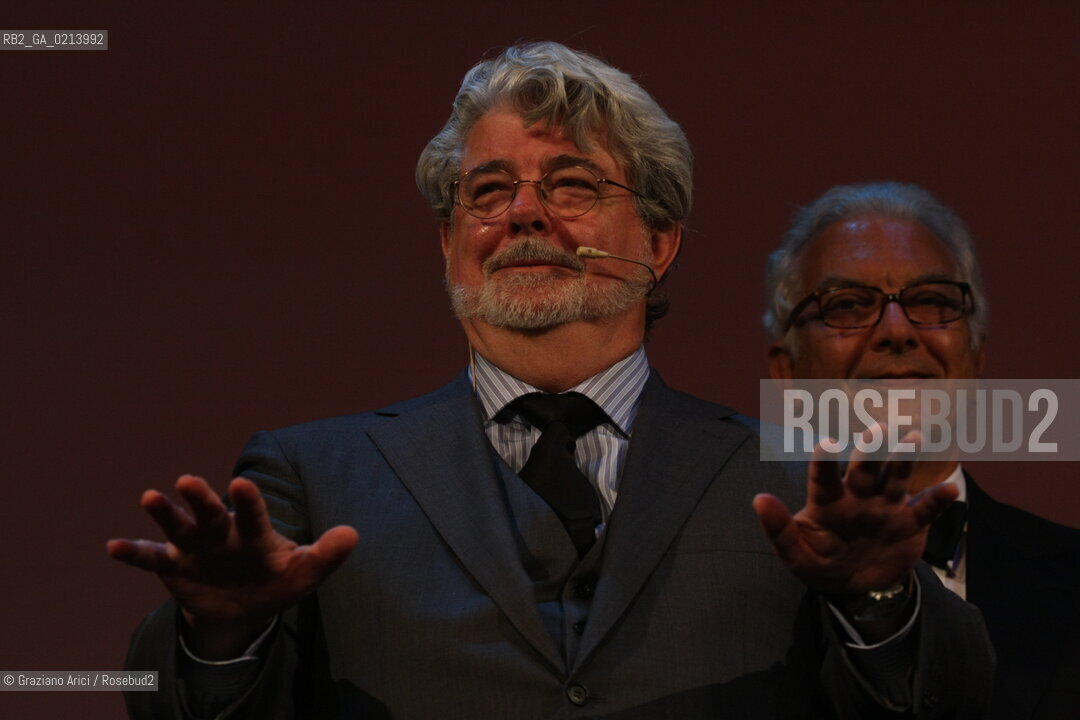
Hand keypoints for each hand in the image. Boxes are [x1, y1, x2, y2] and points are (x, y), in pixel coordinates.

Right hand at [107, 475, 357, 656]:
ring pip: (179, 527)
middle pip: (210, 513)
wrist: (243, 610)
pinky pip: (151, 558)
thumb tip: (353, 534)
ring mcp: (195, 548)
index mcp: (254, 533)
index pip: (253, 514)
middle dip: (201, 499)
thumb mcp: (304, 574)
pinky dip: (133, 553)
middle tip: (189, 480)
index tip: (242, 482)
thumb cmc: (276, 581)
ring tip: (150, 497)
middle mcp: (222, 533)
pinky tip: (112, 547)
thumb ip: (326, 555)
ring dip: (165, 513)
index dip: (248, 501)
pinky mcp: (174, 566)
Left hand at [752, 427, 956, 597]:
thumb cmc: (821, 563)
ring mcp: (885, 508)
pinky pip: (925, 509)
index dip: (825, 462)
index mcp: (827, 503)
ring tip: (913, 437)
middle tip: (878, 428)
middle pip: (864, 469)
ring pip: (896, 478)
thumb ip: (778, 530)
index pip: (824, 478)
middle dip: (871, 449)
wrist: (857, 588)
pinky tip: (950, 489)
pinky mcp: (909, 524)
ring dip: (904, 458)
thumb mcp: (796, 555)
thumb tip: (758, 498)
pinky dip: (938, 500)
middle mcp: (857, 498)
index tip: (828, 444)